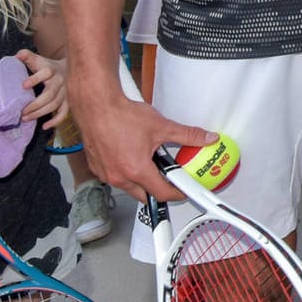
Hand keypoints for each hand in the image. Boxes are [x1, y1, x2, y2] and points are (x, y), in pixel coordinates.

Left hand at [15, 48, 68, 128]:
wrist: (69, 69)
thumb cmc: (47, 66)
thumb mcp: (38, 59)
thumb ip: (27, 56)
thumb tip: (18, 55)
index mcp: (51, 70)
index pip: (45, 73)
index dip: (35, 79)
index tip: (23, 86)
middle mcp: (60, 81)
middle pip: (50, 95)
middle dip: (35, 104)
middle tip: (22, 111)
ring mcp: (65, 92)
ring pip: (55, 105)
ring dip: (40, 113)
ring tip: (26, 118)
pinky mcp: (68, 101)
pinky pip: (64, 112)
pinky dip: (56, 121)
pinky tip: (45, 126)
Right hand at [72, 81, 215, 202]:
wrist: (96, 106)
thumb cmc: (121, 115)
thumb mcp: (161, 126)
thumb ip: (187, 135)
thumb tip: (205, 138)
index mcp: (136, 170)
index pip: (162, 193)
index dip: (177, 194)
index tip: (184, 191)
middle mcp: (118, 176)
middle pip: (145, 195)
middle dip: (159, 190)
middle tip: (170, 179)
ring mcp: (105, 173)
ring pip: (129, 187)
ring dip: (142, 181)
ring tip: (152, 164)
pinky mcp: (97, 167)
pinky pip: (115, 177)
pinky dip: (126, 173)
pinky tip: (133, 157)